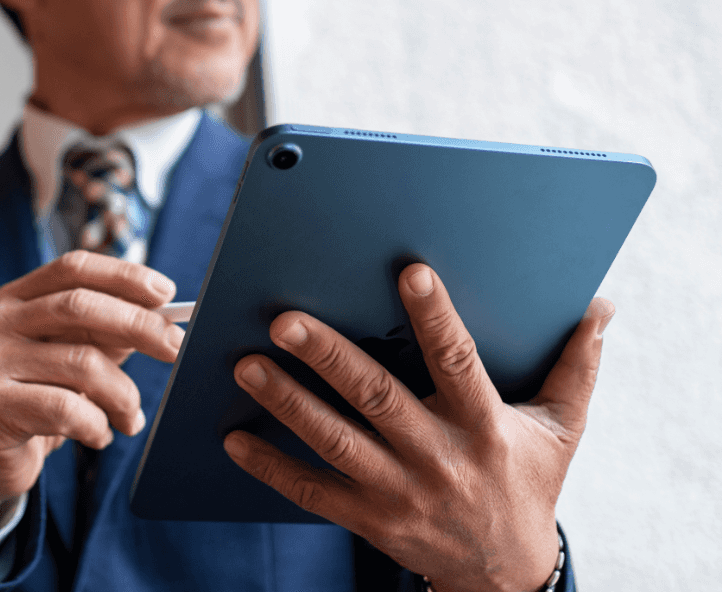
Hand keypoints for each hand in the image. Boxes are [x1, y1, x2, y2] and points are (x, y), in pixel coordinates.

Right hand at [0, 250, 184, 540]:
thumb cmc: (36, 399)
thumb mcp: (70, 358)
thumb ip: (106, 334)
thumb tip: (164, 320)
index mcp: (16, 299)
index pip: (74, 268)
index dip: (124, 275)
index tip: (167, 292)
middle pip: (80, 307)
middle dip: (139, 325)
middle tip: (177, 347)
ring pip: (82, 364)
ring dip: (123, 396)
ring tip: (131, 418)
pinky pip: (69, 410)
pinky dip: (98, 426)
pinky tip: (98, 436)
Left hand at [223, 264, 614, 591]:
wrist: (503, 571)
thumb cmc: (528, 483)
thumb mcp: (562, 429)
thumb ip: (576, 366)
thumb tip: (601, 306)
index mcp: (484, 427)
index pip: (459, 363)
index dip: (436, 318)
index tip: (410, 273)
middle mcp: (438, 458)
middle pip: (377, 400)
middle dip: (329, 359)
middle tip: (285, 321)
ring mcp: (398, 493)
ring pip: (336, 443)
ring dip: (288, 404)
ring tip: (248, 367)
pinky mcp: (369, 519)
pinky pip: (312, 493)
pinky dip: (272, 467)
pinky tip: (234, 438)